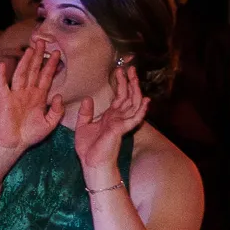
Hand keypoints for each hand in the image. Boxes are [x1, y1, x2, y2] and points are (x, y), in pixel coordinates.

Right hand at [0, 44, 64, 152]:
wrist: (14, 144)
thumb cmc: (30, 135)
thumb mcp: (50, 124)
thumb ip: (57, 111)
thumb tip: (58, 96)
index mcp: (39, 97)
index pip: (47, 77)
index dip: (52, 65)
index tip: (58, 53)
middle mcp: (27, 93)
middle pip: (34, 71)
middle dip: (39, 57)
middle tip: (43, 43)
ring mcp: (15, 95)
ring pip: (21, 74)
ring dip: (25, 62)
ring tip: (30, 49)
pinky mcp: (5, 101)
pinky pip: (3, 86)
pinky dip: (2, 76)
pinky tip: (3, 65)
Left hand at [74, 65, 147, 179]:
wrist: (91, 163)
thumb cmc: (88, 148)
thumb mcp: (83, 127)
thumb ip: (86, 113)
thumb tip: (88, 98)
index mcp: (110, 116)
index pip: (119, 97)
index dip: (120, 83)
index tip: (119, 70)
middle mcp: (118, 118)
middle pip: (128, 96)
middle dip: (129, 82)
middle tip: (129, 67)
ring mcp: (122, 123)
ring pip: (133, 103)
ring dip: (135, 90)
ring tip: (135, 76)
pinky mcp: (121, 129)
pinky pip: (134, 118)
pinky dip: (141, 110)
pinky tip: (146, 100)